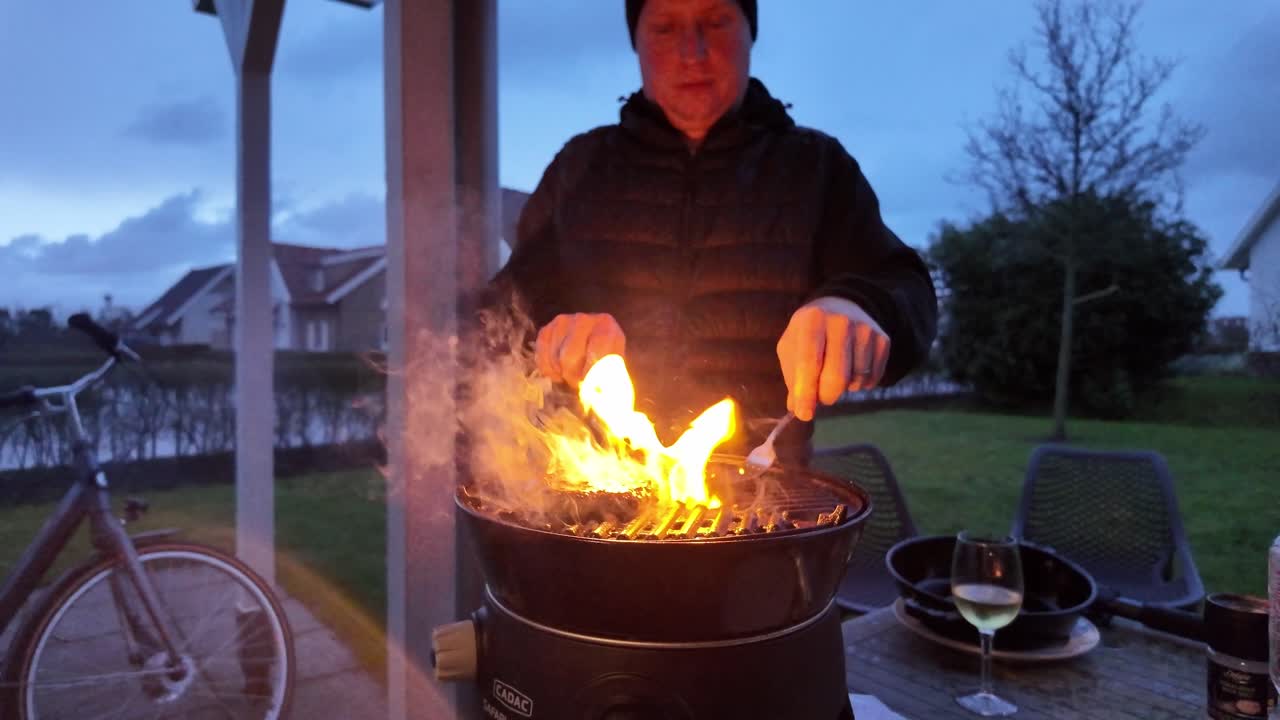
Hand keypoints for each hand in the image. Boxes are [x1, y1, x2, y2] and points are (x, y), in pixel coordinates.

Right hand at [535, 313, 626, 386]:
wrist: (594, 352)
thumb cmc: (606, 368)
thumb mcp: (616, 379)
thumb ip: (613, 395)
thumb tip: (611, 416)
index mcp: (607, 328)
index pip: (595, 353)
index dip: (589, 375)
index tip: (588, 386)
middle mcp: (585, 319)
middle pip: (569, 356)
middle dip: (573, 376)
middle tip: (578, 381)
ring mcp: (563, 321)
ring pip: (554, 357)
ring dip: (561, 372)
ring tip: (571, 373)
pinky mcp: (547, 329)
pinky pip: (541, 355)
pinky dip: (548, 368)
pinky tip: (558, 369)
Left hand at [776, 297, 889, 420]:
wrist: (841, 307)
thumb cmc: (809, 334)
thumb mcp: (791, 348)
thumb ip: (792, 378)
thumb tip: (798, 408)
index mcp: (812, 321)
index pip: (809, 363)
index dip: (806, 393)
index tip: (805, 414)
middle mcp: (841, 322)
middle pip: (837, 378)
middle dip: (826, 396)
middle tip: (820, 397)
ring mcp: (866, 330)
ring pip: (856, 380)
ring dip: (843, 389)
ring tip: (835, 373)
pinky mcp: (883, 340)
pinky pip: (872, 379)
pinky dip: (859, 384)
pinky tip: (851, 370)